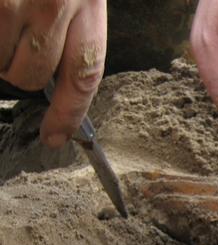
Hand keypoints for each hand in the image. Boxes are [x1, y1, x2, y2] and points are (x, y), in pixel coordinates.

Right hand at [0, 0, 106, 147]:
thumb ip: (74, 32)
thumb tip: (59, 84)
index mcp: (89, 5)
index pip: (83, 77)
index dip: (67, 115)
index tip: (55, 138)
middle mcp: (54, 4)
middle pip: (31, 76)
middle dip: (22, 70)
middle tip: (22, 42)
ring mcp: (12, 0)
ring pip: (1, 64)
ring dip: (0, 50)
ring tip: (8, 17)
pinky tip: (1, 13)